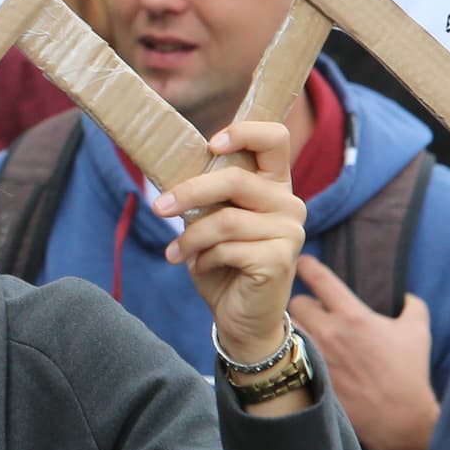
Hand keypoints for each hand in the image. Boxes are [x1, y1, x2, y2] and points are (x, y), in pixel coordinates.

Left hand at [155, 120, 305, 363]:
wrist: (241, 316)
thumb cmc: (223, 262)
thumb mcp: (212, 220)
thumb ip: (208, 194)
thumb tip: (171, 171)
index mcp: (274, 184)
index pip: (274, 138)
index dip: (243, 132)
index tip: (210, 144)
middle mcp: (289, 202)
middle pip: (235, 179)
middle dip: (189, 192)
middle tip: (159, 208)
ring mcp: (290, 231)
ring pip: (224, 219)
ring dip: (190, 237)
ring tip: (175, 252)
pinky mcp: (280, 259)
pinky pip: (227, 248)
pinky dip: (203, 258)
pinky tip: (200, 267)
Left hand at [290, 254, 437, 449]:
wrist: (400, 419)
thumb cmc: (410, 373)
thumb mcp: (418, 331)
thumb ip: (412, 305)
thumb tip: (405, 296)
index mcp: (353, 316)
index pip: (319, 279)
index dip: (307, 266)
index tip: (302, 262)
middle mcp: (329, 333)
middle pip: (296, 303)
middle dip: (303, 302)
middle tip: (313, 309)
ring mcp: (318, 357)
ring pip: (291, 329)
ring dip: (298, 327)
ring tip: (309, 331)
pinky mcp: (313, 377)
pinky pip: (296, 356)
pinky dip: (299, 352)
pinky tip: (308, 355)